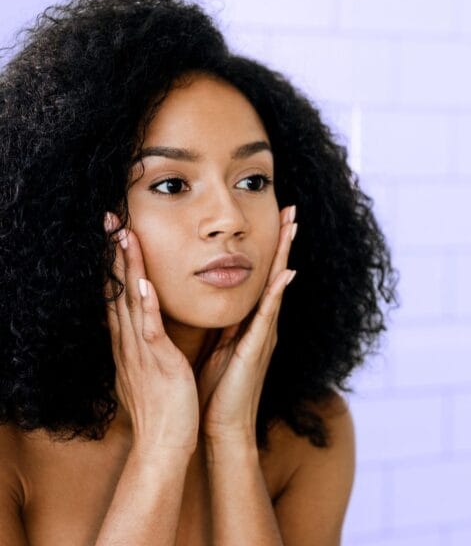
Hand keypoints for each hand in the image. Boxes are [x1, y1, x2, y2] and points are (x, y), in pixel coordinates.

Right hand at [104, 212, 199, 455]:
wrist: (165, 443)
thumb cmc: (164, 407)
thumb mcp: (152, 369)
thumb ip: (149, 346)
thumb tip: (148, 329)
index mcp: (132, 343)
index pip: (121, 295)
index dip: (117, 264)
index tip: (117, 235)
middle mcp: (130, 342)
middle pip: (118, 290)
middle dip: (115, 254)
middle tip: (111, 220)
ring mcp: (141, 351)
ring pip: (131, 301)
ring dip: (127, 267)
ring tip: (123, 235)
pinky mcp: (157, 362)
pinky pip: (148, 328)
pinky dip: (145, 305)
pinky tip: (143, 282)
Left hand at [196, 205, 296, 444]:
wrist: (223, 427)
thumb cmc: (218, 391)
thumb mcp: (220, 348)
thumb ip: (225, 326)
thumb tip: (221, 304)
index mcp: (251, 323)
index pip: (262, 277)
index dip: (270, 248)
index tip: (275, 219)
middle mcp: (263, 325)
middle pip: (275, 274)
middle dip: (284, 241)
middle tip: (292, 209)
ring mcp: (263, 335)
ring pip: (275, 286)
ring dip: (285, 255)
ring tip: (292, 227)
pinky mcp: (256, 349)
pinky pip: (268, 315)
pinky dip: (277, 293)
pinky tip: (286, 273)